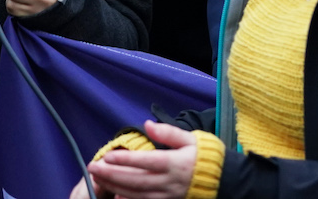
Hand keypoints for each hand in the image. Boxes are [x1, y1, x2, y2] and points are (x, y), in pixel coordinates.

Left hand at [80, 121, 197, 198]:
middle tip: (92, 167)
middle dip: (111, 174)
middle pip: (135, 180)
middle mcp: (169, 182)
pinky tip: (114, 194)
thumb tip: (148, 124)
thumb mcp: (191, 139)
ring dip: (115, 186)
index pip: (145, 162)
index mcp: (174, 163)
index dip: (125, 160)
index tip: (107, 155)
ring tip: (98, 178)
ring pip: (136, 194)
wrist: (225, 181)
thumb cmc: (205, 157)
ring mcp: (168, 195)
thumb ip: (168, 133)